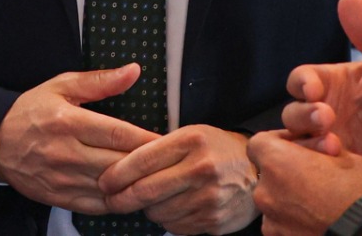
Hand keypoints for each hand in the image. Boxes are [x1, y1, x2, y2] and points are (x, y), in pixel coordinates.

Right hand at [0, 65, 161, 213]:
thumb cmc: (31, 111)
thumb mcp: (61, 86)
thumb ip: (99, 80)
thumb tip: (132, 71)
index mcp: (69, 122)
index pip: (118, 134)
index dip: (148, 139)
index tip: (168, 140)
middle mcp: (66, 152)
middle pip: (118, 163)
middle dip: (147, 164)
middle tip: (169, 161)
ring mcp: (62, 179)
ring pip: (111, 188)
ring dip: (135, 185)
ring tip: (155, 179)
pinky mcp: (59, 197)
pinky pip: (97, 205)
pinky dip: (117, 201)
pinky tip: (130, 192)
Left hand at [99, 125, 258, 233]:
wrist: (257, 172)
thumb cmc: (216, 149)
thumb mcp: (191, 135)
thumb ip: (158, 149)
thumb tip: (119, 169)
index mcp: (192, 140)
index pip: (142, 160)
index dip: (116, 174)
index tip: (104, 181)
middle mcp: (202, 168)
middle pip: (146, 190)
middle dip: (121, 198)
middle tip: (110, 199)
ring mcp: (209, 198)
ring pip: (158, 212)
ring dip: (147, 209)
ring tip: (151, 199)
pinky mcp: (213, 221)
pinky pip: (175, 227)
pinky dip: (167, 220)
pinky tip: (172, 208)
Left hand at [248, 132, 361, 235]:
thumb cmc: (361, 193)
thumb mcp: (346, 156)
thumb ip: (321, 149)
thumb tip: (321, 146)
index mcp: (276, 163)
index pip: (259, 144)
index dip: (279, 142)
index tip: (300, 147)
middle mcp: (265, 192)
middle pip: (267, 175)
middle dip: (287, 172)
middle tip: (314, 175)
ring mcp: (271, 222)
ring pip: (274, 201)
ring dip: (289, 198)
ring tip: (318, 203)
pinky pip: (281, 224)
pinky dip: (294, 221)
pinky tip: (317, 220)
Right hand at [281, 0, 361, 191]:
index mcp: (333, 85)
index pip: (300, 80)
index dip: (301, 84)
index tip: (313, 90)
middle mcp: (326, 113)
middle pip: (292, 111)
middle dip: (303, 115)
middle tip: (327, 119)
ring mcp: (328, 143)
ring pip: (296, 142)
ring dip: (307, 142)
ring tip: (334, 147)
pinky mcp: (335, 174)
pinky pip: (309, 171)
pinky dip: (314, 169)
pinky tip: (338, 166)